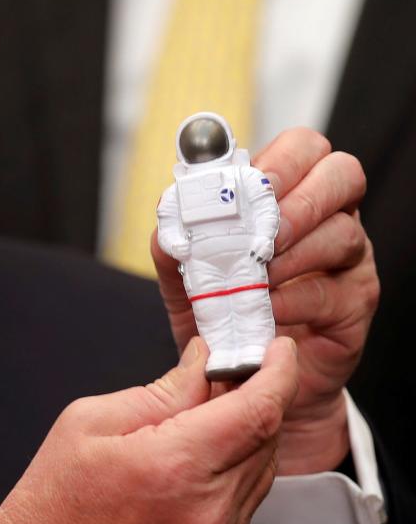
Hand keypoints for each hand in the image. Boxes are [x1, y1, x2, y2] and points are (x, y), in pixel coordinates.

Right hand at [0, 338, 298, 523]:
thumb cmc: (52, 507)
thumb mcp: (87, 422)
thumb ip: (158, 392)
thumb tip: (200, 365)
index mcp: (173, 467)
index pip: (258, 410)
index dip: (278, 372)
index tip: (278, 349)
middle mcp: (207, 511)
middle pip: (267, 437)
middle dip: (257, 397)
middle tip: (227, 374)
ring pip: (262, 470)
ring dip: (246, 435)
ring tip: (202, 418)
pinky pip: (245, 502)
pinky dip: (234, 471)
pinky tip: (196, 460)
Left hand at [152, 128, 377, 474]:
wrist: (244, 374)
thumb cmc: (223, 314)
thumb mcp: (186, 279)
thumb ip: (175, 247)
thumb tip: (167, 221)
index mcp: (289, 195)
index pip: (304, 149)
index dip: (282, 159)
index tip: (251, 182)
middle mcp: (329, 217)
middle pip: (342, 175)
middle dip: (298, 201)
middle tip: (262, 232)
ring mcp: (350, 259)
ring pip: (342, 234)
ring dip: (291, 254)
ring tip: (255, 278)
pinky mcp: (356, 303)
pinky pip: (332, 290)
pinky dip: (293, 299)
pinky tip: (267, 310)